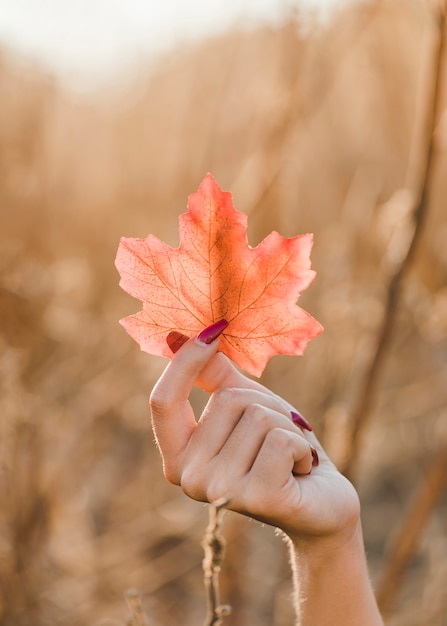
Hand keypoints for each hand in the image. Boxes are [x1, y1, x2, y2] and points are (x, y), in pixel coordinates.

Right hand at [149, 322, 359, 543]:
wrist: (322, 503)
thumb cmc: (279, 449)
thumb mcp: (246, 405)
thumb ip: (213, 376)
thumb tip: (179, 336)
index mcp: (178, 456)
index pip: (163, 400)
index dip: (185, 361)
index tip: (215, 328)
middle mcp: (189, 479)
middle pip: (227, 400)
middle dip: (267, 405)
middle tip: (279, 437)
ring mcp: (220, 492)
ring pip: (258, 416)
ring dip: (288, 427)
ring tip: (291, 455)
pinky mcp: (256, 498)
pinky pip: (281, 438)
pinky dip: (301, 445)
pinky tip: (301, 470)